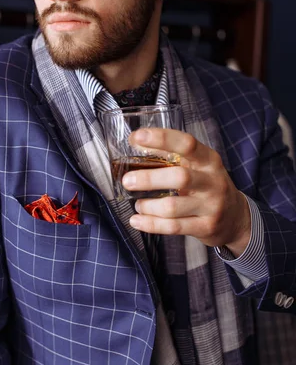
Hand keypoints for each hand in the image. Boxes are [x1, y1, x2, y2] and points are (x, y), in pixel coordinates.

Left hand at [123, 128, 250, 256]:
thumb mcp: (197, 166)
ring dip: (148, 205)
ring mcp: (211, 206)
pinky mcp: (205, 227)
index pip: (187, 144)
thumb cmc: (207, 186)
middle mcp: (212, 181)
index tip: (137, 137)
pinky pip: (173, 227)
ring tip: (137, 204)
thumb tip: (136, 141)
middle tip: (128, 180)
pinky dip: (150, 224)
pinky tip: (136, 220)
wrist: (235, 218)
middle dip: (149, 179)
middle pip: (180, 177)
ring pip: (172, 207)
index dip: (161, 138)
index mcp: (208, 160)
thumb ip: (170, 154)